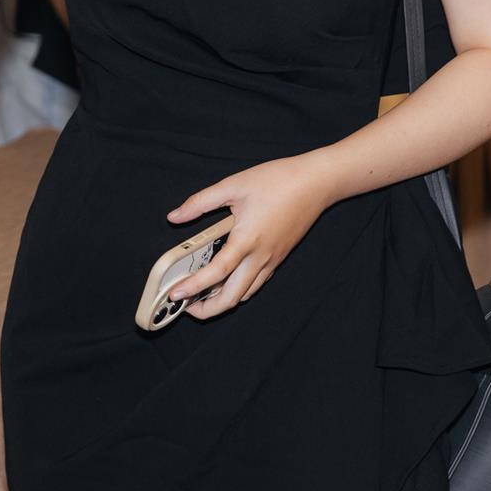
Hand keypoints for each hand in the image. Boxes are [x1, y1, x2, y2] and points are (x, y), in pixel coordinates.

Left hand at [161, 155, 338, 320]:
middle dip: (208, 309)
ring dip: (224, 301)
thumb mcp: (232, 185)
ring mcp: (272, 260)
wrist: (315, 183)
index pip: (216, 273)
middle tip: (186, 305)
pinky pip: (257, 283)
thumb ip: (199, 203)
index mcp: (246, 239)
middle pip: (233, 297)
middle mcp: (260, 256)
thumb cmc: (277, 180)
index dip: (193, 286)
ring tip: (203, 296)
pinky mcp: (279, 257)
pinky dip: (239, 290)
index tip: (175, 294)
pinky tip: (228, 281)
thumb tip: (174, 216)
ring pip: (246, 294)